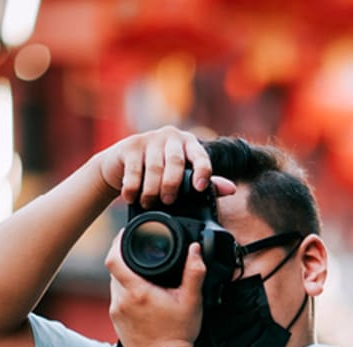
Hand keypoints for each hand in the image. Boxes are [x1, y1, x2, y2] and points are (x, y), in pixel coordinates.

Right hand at [96, 126, 236, 206]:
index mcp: (189, 144)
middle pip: (176, 162)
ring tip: (149, 203)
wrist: (122, 165)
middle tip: (168, 201)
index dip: (203, 171)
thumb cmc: (159, 173)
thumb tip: (231, 189)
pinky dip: (133, 187)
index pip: (200, 156)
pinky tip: (131, 198)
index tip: (200, 187)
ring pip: (155, 167)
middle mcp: (171, 137)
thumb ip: (206, 182)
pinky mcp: (130, 145)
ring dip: (152, 190)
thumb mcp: (183, 177)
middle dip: (172, 184)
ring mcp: (150, 139)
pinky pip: (134, 169)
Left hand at [106, 235, 204, 346]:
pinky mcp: (116, 322)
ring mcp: (116, 312)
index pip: (113, 258)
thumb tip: (195, 250)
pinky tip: (144, 299)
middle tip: (142, 257)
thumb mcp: (192, 301)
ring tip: (147, 280)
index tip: (125, 234)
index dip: (117, 241)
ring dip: (127, 279)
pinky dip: (128, 294)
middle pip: (115, 270)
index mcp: (137, 291)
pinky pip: (118, 300)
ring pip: (116, 285)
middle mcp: (121, 300)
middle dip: (127, 261)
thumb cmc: (178, 334)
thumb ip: (194, 272)